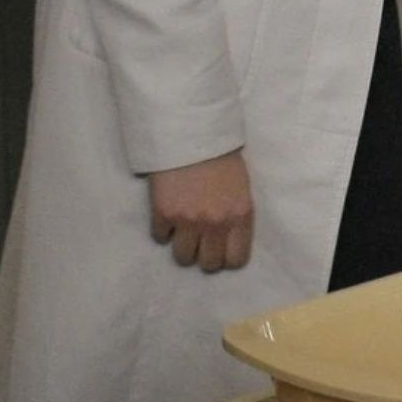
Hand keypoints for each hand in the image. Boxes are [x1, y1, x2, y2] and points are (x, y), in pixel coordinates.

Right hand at [148, 150, 254, 271]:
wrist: (192, 137)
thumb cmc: (223, 159)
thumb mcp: (241, 189)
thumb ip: (236, 216)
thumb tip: (226, 239)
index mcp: (240, 216)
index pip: (236, 260)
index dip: (227, 259)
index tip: (221, 251)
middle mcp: (216, 224)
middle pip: (209, 264)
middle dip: (204, 257)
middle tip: (200, 244)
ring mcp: (188, 221)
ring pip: (182, 258)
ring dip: (182, 247)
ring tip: (183, 233)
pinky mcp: (163, 214)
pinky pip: (160, 238)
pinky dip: (163, 231)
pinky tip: (167, 217)